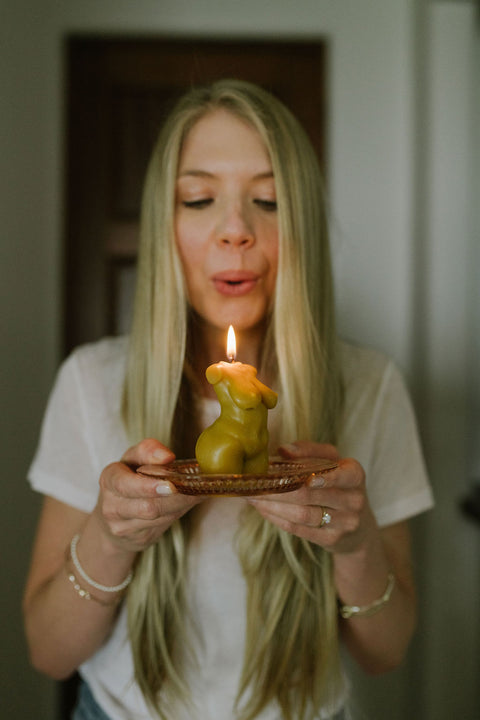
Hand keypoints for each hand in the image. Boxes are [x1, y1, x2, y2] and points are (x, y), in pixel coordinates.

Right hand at [94, 438, 202, 552]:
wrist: (114, 517)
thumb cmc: (127, 478)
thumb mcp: (133, 458)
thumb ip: (148, 451)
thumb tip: (167, 456)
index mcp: (109, 480)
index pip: (124, 484)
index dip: (148, 487)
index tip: (171, 485)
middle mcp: (112, 506)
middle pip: (147, 507)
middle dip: (175, 498)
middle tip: (196, 487)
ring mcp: (123, 527)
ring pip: (159, 518)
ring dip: (182, 504)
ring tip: (198, 491)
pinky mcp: (139, 539)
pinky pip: (164, 525)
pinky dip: (180, 511)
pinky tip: (190, 501)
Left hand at [247, 441, 374, 553]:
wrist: (358, 528)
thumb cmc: (337, 485)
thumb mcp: (332, 462)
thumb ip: (309, 451)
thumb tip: (284, 450)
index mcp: (354, 475)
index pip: (342, 475)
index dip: (323, 477)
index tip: (304, 478)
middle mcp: (353, 499)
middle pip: (309, 495)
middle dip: (277, 489)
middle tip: (254, 483)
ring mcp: (344, 523)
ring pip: (302, 514)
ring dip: (272, 505)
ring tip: (252, 497)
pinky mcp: (332, 540)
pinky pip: (299, 529)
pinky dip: (277, 518)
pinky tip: (263, 510)